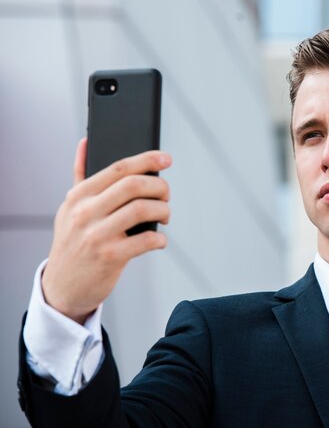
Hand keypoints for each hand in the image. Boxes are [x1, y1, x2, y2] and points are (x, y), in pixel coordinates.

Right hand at [42, 138, 171, 323]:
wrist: (63, 286)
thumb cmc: (73, 242)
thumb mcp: (70, 207)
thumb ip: (80, 175)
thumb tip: (86, 142)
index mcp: (79, 196)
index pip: (118, 168)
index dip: (146, 160)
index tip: (166, 159)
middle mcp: (85, 212)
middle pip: (133, 185)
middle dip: (160, 186)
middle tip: (166, 195)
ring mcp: (97, 235)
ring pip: (143, 209)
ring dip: (163, 210)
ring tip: (165, 215)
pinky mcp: (110, 257)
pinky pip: (147, 239)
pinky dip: (160, 238)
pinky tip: (159, 241)